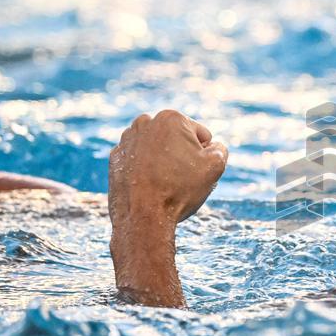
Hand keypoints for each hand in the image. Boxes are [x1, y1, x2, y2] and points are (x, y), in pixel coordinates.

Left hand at [108, 110, 227, 226]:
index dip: (204, 156)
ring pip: (156, 148)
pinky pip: (139, 160)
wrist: (143, 216)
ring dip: (163, 160)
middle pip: (177, 139)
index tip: (195, 171)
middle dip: (182, 154)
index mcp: (171, 118)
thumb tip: (212, 147)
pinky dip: (145, 169)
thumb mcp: (215, 166)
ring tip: (164, 182)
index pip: (201, 136)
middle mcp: (145, 122)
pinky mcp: (116, 157)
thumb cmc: (180, 189)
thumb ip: (220, 149)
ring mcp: (127, 139)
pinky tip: (148, 185)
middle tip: (181, 177)